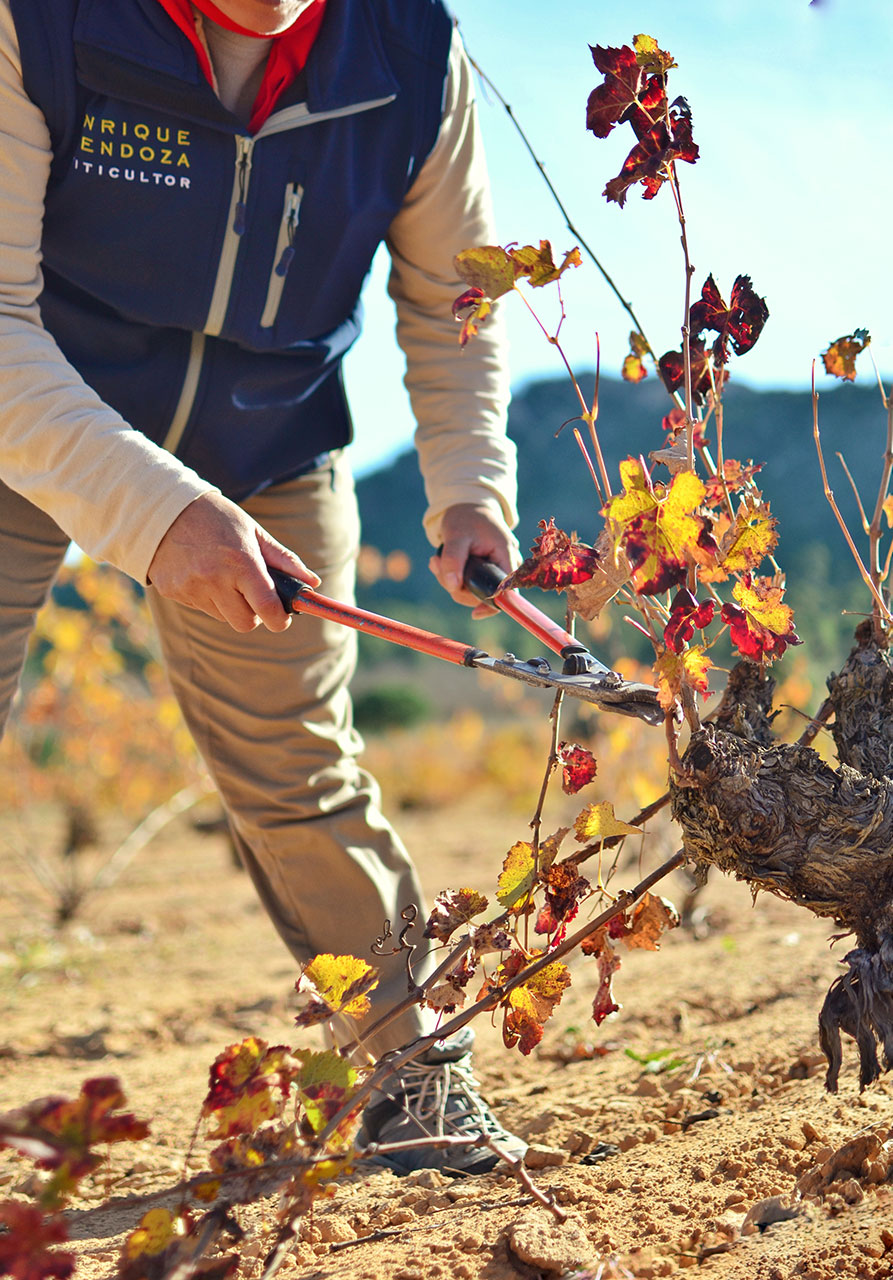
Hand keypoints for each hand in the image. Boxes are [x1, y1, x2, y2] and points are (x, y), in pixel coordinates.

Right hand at [147, 491, 319, 631]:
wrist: (163, 509)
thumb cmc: (217, 518)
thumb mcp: (253, 532)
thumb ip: (283, 560)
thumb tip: (312, 583)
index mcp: (240, 562)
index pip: (267, 608)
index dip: (280, 619)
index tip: (283, 618)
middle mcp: (214, 579)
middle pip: (245, 623)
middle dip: (255, 615)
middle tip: (253, 596)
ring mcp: (191, 588)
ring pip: (223, 617)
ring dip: (230, 605)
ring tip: (223, 575)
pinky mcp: (173, 592)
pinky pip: (201, 607)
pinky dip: (208, 598)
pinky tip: (201, 572)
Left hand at [428, 503, 518, 617]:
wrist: (468, 509)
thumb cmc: (466, 518)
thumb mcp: (456, 535)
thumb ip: (453, 560)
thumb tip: (452, 586)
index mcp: (505, 553)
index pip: (508, 590)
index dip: (493, 604)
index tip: (474, 613)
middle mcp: (506, 564)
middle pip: (487, 594)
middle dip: (458, 586)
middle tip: (437, 566)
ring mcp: (496, 570)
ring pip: (474, 591)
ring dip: (451, 581)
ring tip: (436, 561)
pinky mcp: (486, 573)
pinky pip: (469, 585)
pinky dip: (453, 578)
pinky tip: (441, 564)